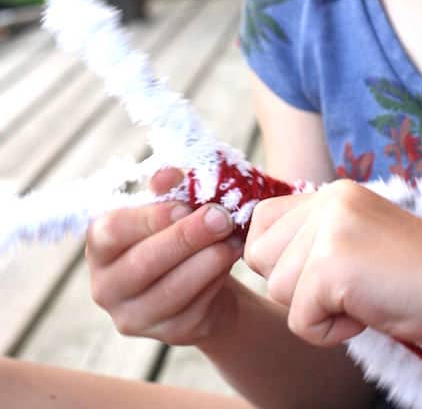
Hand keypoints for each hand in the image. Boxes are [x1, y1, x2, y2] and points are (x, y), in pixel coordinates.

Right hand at [86, 168, 243, 345]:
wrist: (201, 276)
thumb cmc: (177, 230)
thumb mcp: (170, 205)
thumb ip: (166, 189)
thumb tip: (167, 175)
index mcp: (101, 246)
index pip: (112, 231)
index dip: (149, 218)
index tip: (183, 206)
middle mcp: (106, 286)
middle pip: (143, 263)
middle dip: (186, 238)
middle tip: (221, 218)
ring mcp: (134, 316)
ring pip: (171, 290)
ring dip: (207, 260)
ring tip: (231, 239)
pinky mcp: (167, 333)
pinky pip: (194, 307)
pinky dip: (216, 280)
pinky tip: (229, 259)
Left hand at [245, 180, 421, 348]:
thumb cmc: (418, 276)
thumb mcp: (358, 238)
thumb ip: (315, 236)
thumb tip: (255, 252)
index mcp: (331, 192)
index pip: (261, 220)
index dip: (277, 258)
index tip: (314, 277)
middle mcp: (326, 200)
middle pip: (259, 255)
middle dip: (293, 286)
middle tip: (345, 288)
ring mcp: (328, 227)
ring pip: (275, 288)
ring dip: (315, 309)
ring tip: (362, 297)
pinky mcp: (332, 263)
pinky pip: (298, 319)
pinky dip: (330, 332)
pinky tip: (367, 313)